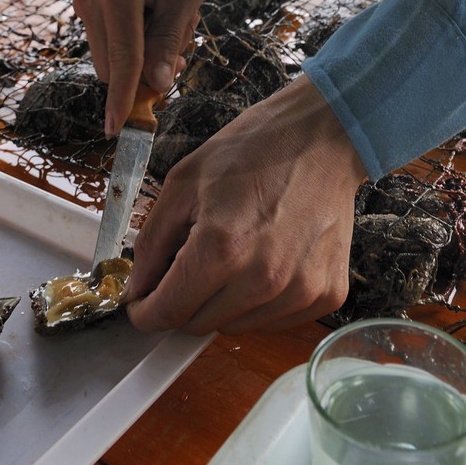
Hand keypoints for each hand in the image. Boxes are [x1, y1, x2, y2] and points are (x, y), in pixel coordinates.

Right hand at [72, 0, 207, 134]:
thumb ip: (170, 38)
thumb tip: (158, 85)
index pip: (122, 59)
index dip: (124, 99)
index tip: (118, 132)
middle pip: (113, 67)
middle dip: (146, 73)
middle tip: (182, 49)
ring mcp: (82, 1)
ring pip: (110, 58)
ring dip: (141, 57)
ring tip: (169, 22)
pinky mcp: (83, 5)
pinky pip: (107, 42)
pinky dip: (131, 44)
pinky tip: (151, 17)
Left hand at [126, 74, 365, 334]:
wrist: (323, 137)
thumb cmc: (252, 150)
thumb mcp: (183, 182)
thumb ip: (152, 241)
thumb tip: (138, 289)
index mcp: (220, 248)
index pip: (166, 313)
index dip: (144, 311)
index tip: (142, 300)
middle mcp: (262, 280)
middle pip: (197, 324)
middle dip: (182, 300)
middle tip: (191, 261)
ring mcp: (300, 291)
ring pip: (235, 326)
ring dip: (221, 302)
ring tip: (235, 254)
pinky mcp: (327, 294)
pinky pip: (274, 321)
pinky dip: (259, 302)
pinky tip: (265, 261)